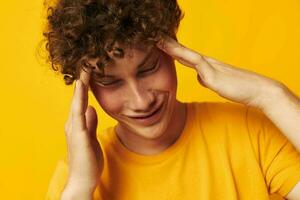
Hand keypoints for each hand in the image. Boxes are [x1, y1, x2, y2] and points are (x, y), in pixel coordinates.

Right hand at [64, 68, 103, 193]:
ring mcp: (74, 127)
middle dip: (82, 79)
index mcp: (78, 124)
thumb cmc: (88, 160)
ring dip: (80, 83)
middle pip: (78, 97)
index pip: (82, 100)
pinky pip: (79, 111)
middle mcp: (73, 123)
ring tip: (84, 66)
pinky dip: (80, 97)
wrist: (83, 180)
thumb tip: (91, 109)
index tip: (91, 70)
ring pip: (77, 100)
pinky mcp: (78, 133)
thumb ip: (90, 123)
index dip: (85, 85)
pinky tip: (82, 86)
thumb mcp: (91, 137)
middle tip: (86, 60)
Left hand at [157, 36, 282, 107]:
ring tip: (159, 40)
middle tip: (154, 36)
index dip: (172, 50)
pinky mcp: (215, 76)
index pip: (186, 56)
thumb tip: (199, 78)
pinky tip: (174, 52)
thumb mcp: (218, 84)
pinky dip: (185, 57)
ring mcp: (211, 68)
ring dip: (173, 47)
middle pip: (184, 52)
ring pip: (188, 55)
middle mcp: (208, 63)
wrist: (259, 91)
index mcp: (207, 66)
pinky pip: (198, 64)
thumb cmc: (240, 88)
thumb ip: (208, 79)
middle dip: (168, 45)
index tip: (159, 45)